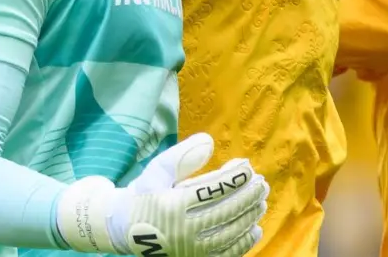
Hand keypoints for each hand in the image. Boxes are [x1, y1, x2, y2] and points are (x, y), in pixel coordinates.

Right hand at [56, 133, 267, 256]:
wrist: (125, 228)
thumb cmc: (146, 192)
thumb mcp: (158, 169)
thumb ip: (184, 154)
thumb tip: (210, 141)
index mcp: (171, 204)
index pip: (212, 191)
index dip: (234, 179)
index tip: (249, 168)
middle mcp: (181, 230)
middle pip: (225, 212)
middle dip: (248, 196)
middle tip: (263, 184)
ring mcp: (189, 249)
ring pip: (229, 234)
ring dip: (250, 217)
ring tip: (261, 202)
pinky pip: (225, 254)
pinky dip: (243, 243)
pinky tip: (255, 228)